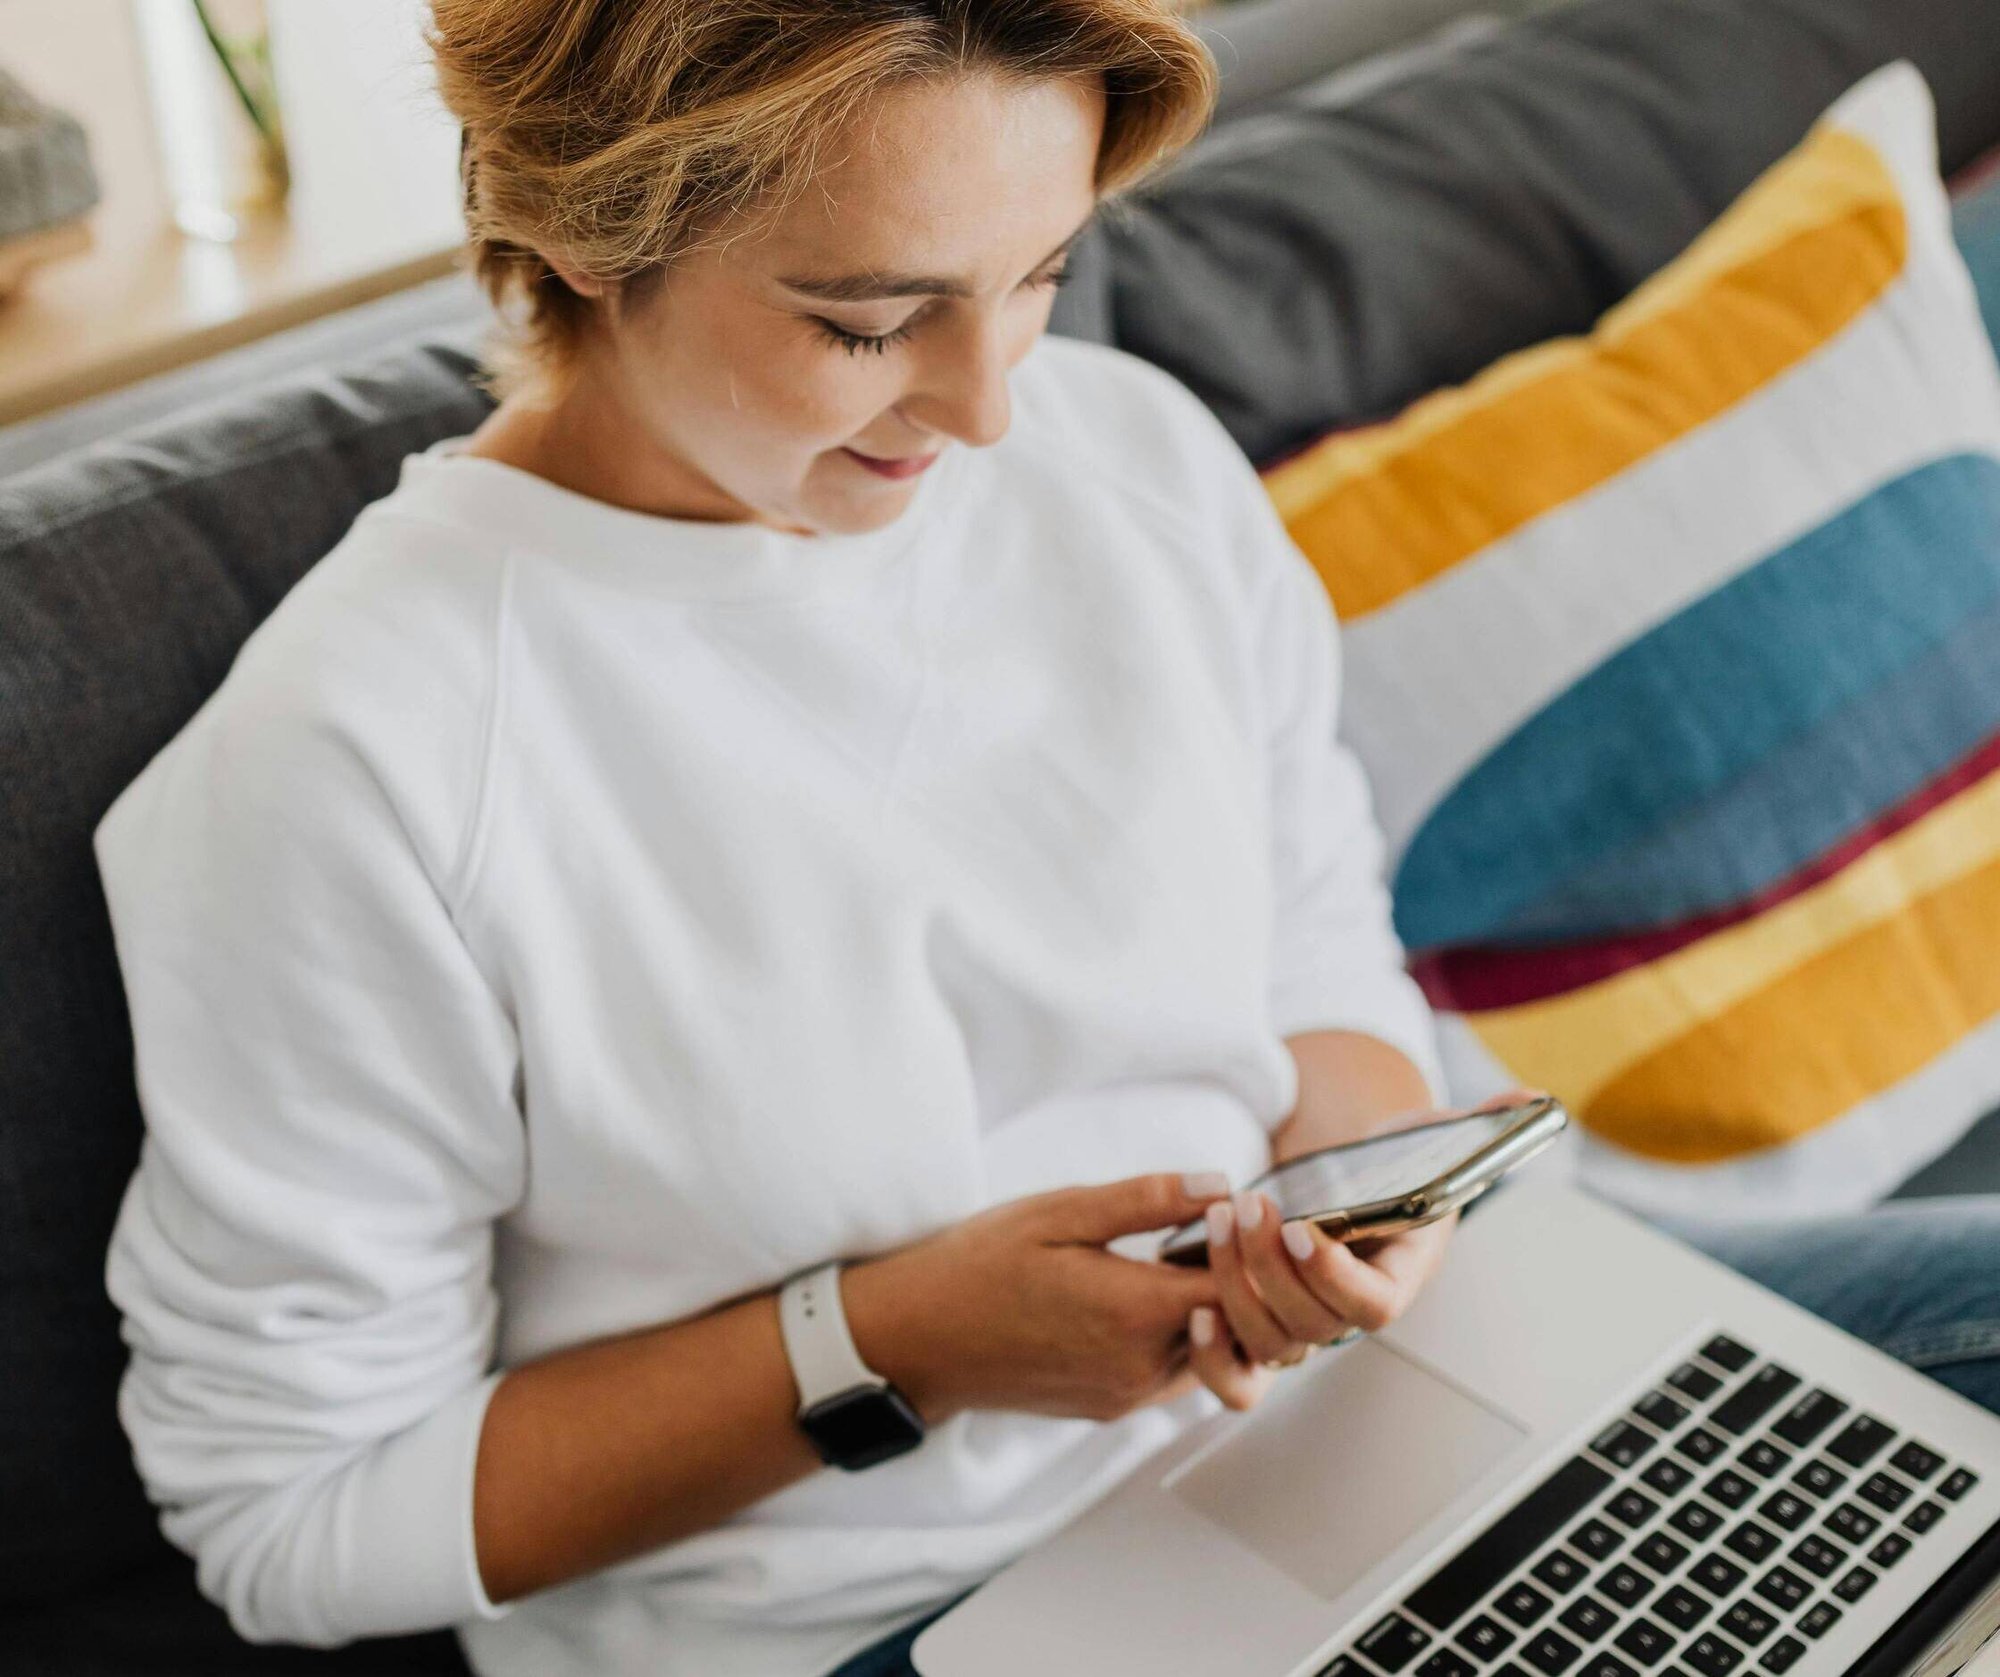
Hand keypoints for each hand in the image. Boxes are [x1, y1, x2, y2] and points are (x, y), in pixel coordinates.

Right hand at [841, 1171, 1234, 1425]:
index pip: (1240, 1291)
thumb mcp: (1059, 1212)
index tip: (1247, 1211)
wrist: (917, 1340)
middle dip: (1250, 1284)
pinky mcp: (1110, 1407)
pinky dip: (1186, 1336)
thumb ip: (1146, 1201)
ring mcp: (1126, 1396)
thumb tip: (1221, 1185)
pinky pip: (1175, 1376)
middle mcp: (1141, 1368)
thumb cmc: (980, 1265)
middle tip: (1237, 1234)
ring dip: (1218, 1312)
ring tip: (1195, 1258)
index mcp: (1134, 1313)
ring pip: (1213, 1359)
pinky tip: (1156, 1292)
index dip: (1255, 1250)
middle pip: (1240, 1333)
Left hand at [1184, 1087, 1546, 1410]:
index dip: (1334, 1276)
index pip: (1373, 1306)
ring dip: (1234, 1285)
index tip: (1301, 1228)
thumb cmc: (1396, 1163)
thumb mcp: (1438, 1137)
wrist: (1356, 1180)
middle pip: (1311, 1326)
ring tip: (1220, 1220)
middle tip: (1247, 1208)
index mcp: (1398, 1276)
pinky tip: (1194, 1306)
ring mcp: (1306, 1322)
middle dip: (1269, 1269)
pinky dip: (1214, 1354)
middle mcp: (1349, 1311)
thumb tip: (1531, 1101)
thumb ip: (1481, 1124)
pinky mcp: (1265, 1322)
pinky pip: (1240, 1368)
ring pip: (1269, 1340)